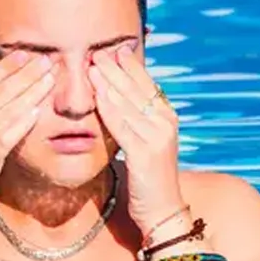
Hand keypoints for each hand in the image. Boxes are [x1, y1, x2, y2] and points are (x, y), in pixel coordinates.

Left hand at [89, 44, 185, 238]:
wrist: (163, 211)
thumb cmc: (150, 178)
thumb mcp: (145, 142)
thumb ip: (135, 120)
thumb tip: (116, 97)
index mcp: (167, 117)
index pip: (147, 84)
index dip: (129, 66)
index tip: (112, 50)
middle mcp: (165, 122)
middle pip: (137, 89)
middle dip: (116, 68)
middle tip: (97, 50)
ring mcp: (157, 136)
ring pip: (128, 103)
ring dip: (109, 82)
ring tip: (92, 65)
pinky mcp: (146, 152)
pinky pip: (122, 124)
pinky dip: (109, 107)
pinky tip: (97, 94)